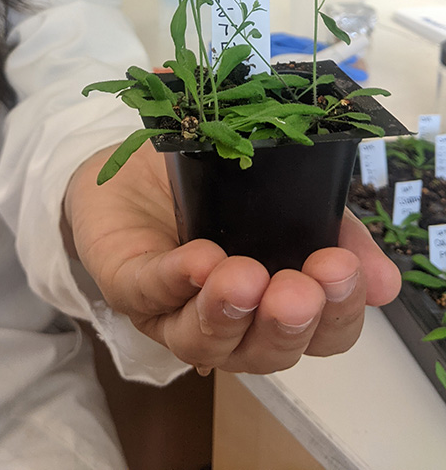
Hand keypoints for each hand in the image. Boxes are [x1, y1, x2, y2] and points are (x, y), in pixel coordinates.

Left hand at [63, 142, 400, 375]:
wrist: (138, 159)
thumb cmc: (214, 186)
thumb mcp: (285, 194)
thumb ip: (333, 230)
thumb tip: (386, 283)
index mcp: (271, 307)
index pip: (319, 336)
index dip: (337, 313)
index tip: (342, 268)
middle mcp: (226, 324)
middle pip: (264, 353)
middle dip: (285, 324)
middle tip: (298, 291)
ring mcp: (171, 312)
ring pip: (203, 342)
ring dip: (228, 313)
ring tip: (246, 279)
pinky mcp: (126, 284)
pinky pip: (149, 292)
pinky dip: (176, 279)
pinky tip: (200, 259)